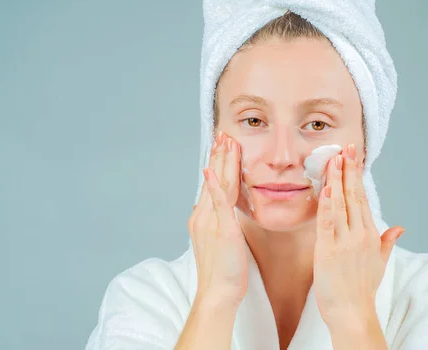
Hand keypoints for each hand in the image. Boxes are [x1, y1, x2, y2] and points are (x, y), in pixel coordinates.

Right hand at [187, 131, 247, 307]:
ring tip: (224, 141)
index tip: (221, 145)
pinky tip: (211, 171)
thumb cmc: (223, 272)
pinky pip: (217, 203)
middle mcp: (202, 216)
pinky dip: (214, 186)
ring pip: (216, 185)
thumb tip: (221, 210)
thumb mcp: (221, 241)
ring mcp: (210, 222)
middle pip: (212, 179)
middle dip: (218, 155)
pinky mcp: (220, 230)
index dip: (217, 163)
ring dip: (220, 161)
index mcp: (203, 218)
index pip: (211, 184)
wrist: (217, 293)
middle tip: (222, 134)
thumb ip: (220, 222)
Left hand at [313, 143, 404, 328]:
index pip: (363, 199)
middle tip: (347, 147)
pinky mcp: (329, 249)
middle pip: (355, 195)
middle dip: (350, 169)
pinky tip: (326, 187)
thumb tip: (400, 228)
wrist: (353, 313)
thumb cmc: (362, 290)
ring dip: (338, 179)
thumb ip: (388, 242)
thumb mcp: (380, 263)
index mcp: (371, 235)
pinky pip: (328, 221)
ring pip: (342, 203)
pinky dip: (327, 203)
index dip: (358, 177)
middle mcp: (360, 234)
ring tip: (335, 158)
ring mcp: (345, 241)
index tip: (354, 159)